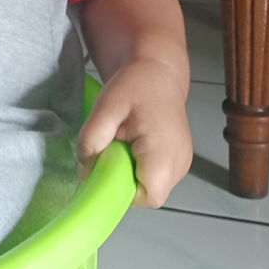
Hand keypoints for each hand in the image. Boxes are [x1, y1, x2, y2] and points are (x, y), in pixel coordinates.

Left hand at [76, 59, 191, 207]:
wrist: (158, 72)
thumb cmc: (135, 86)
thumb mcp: (106, 106)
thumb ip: (92, 138)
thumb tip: (84, 171)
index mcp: (165, 149)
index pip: (149, 196)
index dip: (125, 190)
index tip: (110, 166)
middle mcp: (180, 162)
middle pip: (150, 195)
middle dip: (126, 180)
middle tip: (115, 150)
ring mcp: (184, 163)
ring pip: (154, 188)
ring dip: (134, 174)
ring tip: (126, 144)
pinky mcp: (181, 161)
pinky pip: (158, 178)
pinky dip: (142, 169)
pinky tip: (135, 146)